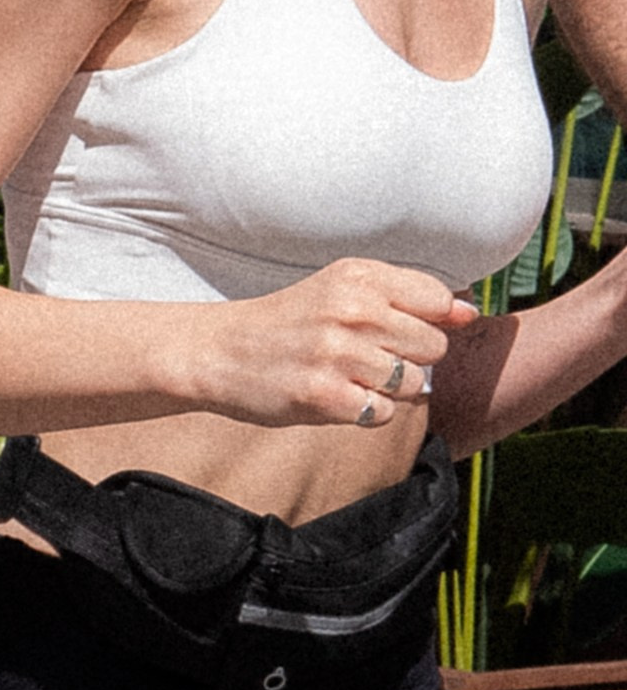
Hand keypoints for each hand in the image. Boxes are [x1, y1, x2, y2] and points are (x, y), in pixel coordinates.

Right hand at [188, 260, 474, 428]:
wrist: (219, 351)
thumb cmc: (289, 323)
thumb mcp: (342, 290)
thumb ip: (406, 297)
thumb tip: (469, 312)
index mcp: (359, 276)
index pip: (437, 300)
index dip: (429, 321)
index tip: (397, 330)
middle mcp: (352, 310)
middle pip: (433, 345)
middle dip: (409, 357)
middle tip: (366, 357)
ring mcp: (338, 355)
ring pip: (413, 382)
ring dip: (388, 387)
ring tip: (349, 376)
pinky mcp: (323, 396)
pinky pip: (383, 413)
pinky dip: (366, 412)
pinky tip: (337, 396)